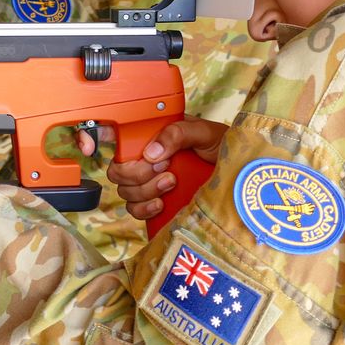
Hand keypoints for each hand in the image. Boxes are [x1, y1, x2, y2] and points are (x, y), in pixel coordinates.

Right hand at [108, 118, 226, 220]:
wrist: (241, 175)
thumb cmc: (223, 147)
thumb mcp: (204, 133)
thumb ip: (178, 133)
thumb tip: (150, 153)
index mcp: (153, 136)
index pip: (118, 137)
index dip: (103, 141)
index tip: (109, 148)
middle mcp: (147, 159)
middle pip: (118, 170)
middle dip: (137, 173)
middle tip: (166, 168)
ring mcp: (151, 183)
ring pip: (125, 191)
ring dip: (145, 190)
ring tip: (172, 182)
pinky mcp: (157, 204)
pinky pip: (135, 211)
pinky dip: (144, 209)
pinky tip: (161, 204)